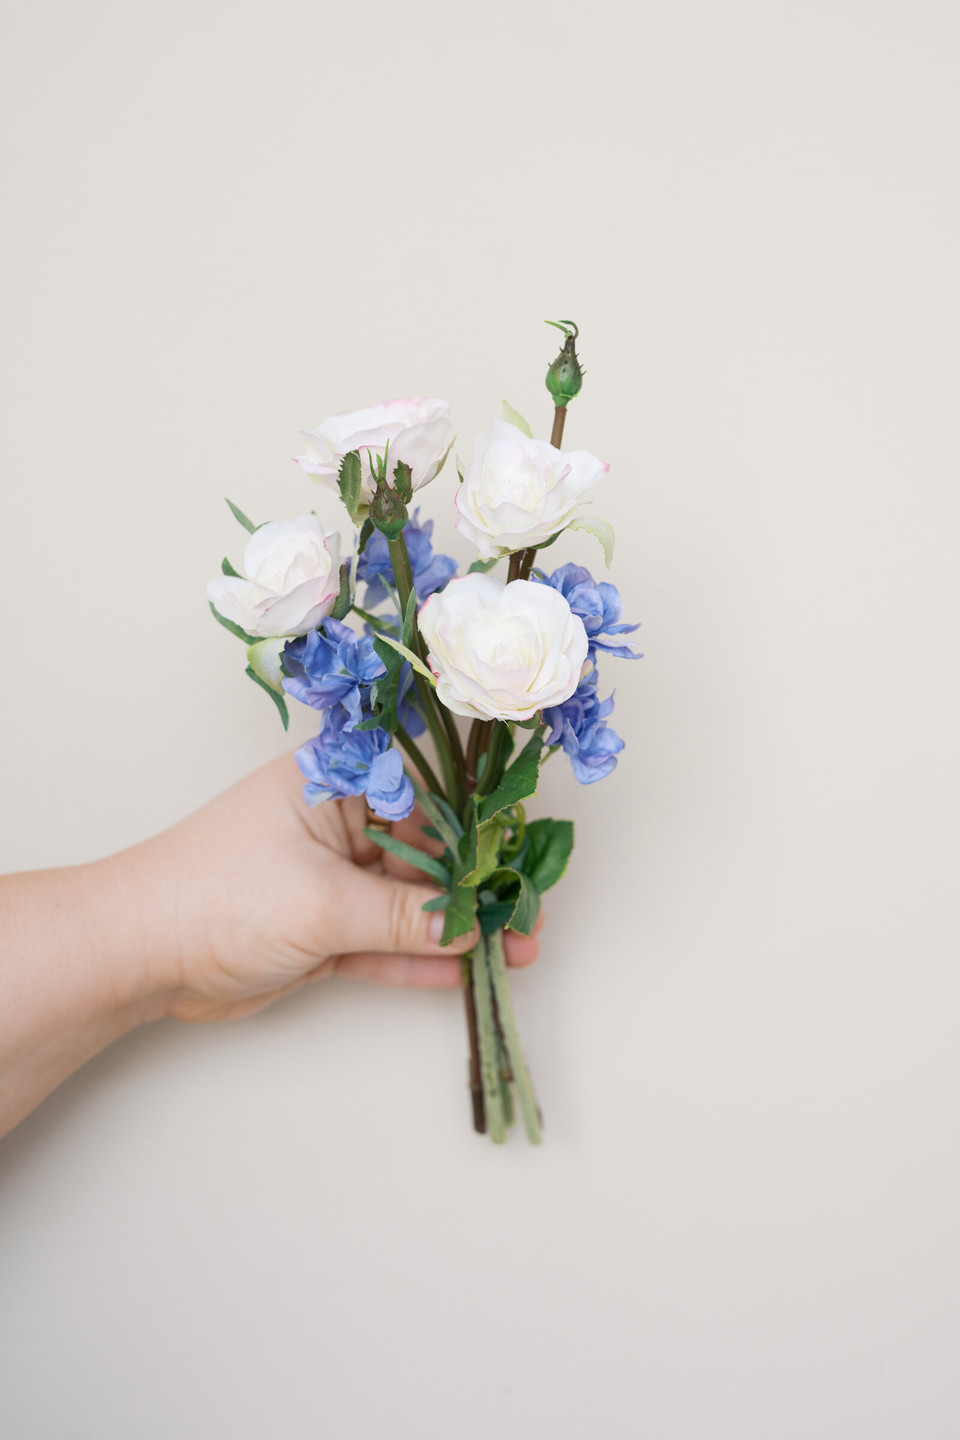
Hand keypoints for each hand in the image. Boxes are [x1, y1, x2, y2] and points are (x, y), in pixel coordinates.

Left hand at [120, 751, 542, 1022]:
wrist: (138, 955)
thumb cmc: (215, 897)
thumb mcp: (323, 903)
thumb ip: (404, 916)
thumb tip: (470, 924)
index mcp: (334, 782)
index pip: (426, 799)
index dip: (478, 834)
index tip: (520, 864)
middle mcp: (337, 822)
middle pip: (426, 854)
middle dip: (475, 890)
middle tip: (526, 919)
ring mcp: (329, 878)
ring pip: (408, 903)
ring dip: (456, 930)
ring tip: (515, 952)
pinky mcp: (321, 929)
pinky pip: (383, 941)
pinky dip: (418, 958)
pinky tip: (462, 972)